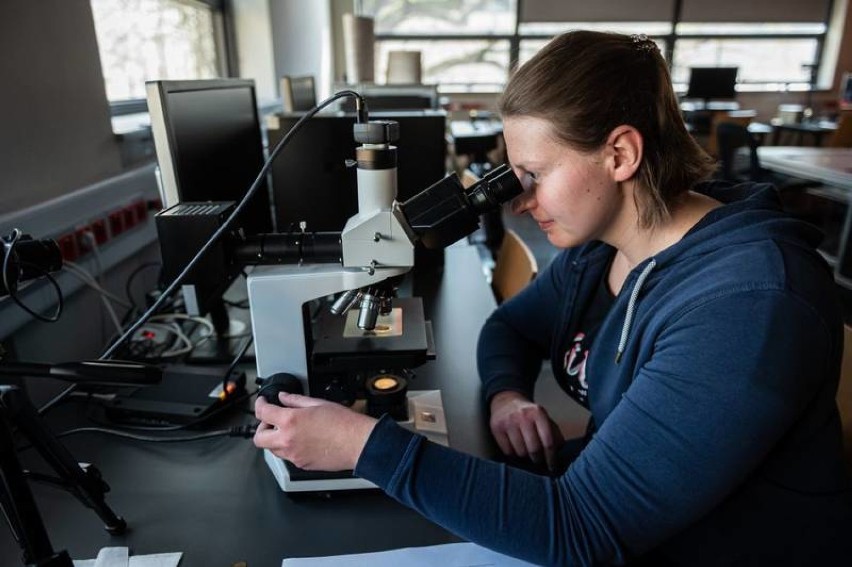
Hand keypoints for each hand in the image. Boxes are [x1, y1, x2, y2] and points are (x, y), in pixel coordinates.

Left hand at [253, 393, 377, 470]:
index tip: (263, 403)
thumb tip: (284, 398)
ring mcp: (293, 455)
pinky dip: (289, 448)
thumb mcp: (318, 403)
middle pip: (259, 438)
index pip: (263, 413)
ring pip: (272, 449)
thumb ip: (296, 400)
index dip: (260, 405)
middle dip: (262, 428)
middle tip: (272, 421)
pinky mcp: (301, 464)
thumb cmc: (344, 424)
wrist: (358, 443)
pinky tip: (302, 440)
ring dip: (275, 439)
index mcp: (290, 421)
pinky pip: (287, 457)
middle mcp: (288, 440)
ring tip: (290, 430)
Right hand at [489, 391, 564, 469]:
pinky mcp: (496, 428)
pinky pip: (507, 451)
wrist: (506, 401)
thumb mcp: (544, 418)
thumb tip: (559, 449)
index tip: (552, 467)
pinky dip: (513, 454)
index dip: (551, 458)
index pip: (548, 441)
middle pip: (534, 449)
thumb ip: (554, 433)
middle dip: (538, 459)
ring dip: (525, 456)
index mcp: (538, 413)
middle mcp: (523, 416)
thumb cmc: (528, 414)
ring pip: (520, 452)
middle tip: (538, 460)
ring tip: (526, 451)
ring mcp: (508, 422)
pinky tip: (515, 447)